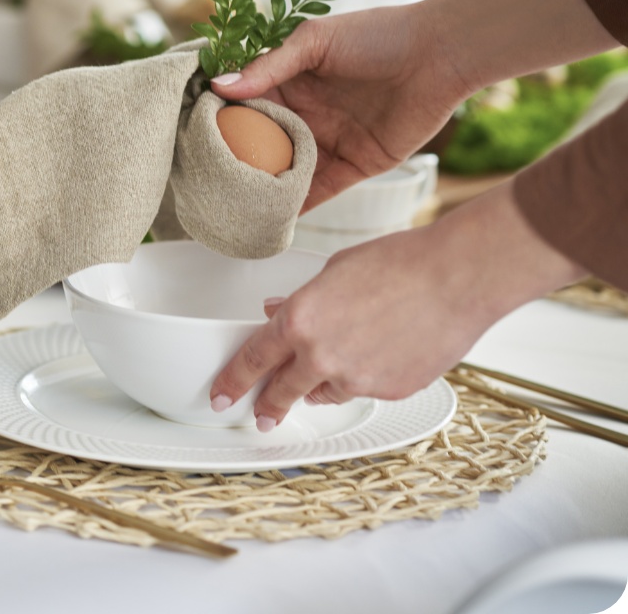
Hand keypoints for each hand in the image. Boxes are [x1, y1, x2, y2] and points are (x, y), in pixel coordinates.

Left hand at [209, 183, 583, 431]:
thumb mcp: (333, 272)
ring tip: (338, 363)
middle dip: (267, 405)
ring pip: (325, 392)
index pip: (253, 360)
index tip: (220, 396)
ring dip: (321, 384)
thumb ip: (299, 300)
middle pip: (282, 392)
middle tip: (260, 414)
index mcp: (300, 321)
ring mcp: (357, 380)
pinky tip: (381, 353)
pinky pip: (364, 390)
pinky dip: (363, 378)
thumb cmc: (399, 264)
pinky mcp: (390, 391)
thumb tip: (276, 312)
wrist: (457, 278)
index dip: (232, 381)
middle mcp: (322, 357)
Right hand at [210, 5, 472, 210]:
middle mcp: (303, 113)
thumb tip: (219, 87)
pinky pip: (319, 191)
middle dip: (233, 162)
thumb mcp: (315, 41)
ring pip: (284, 171)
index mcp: (288, 81)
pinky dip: (296, 207)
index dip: (217, 120)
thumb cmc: (378, 34)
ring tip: (228, 209)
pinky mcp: (353, 165)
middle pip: (259, 144)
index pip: (242, 105)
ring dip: (261, 188)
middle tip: (199, 182)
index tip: (188, 137)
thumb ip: (268, 66)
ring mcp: (326, 141)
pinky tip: (271, 221)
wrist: (441, 53)